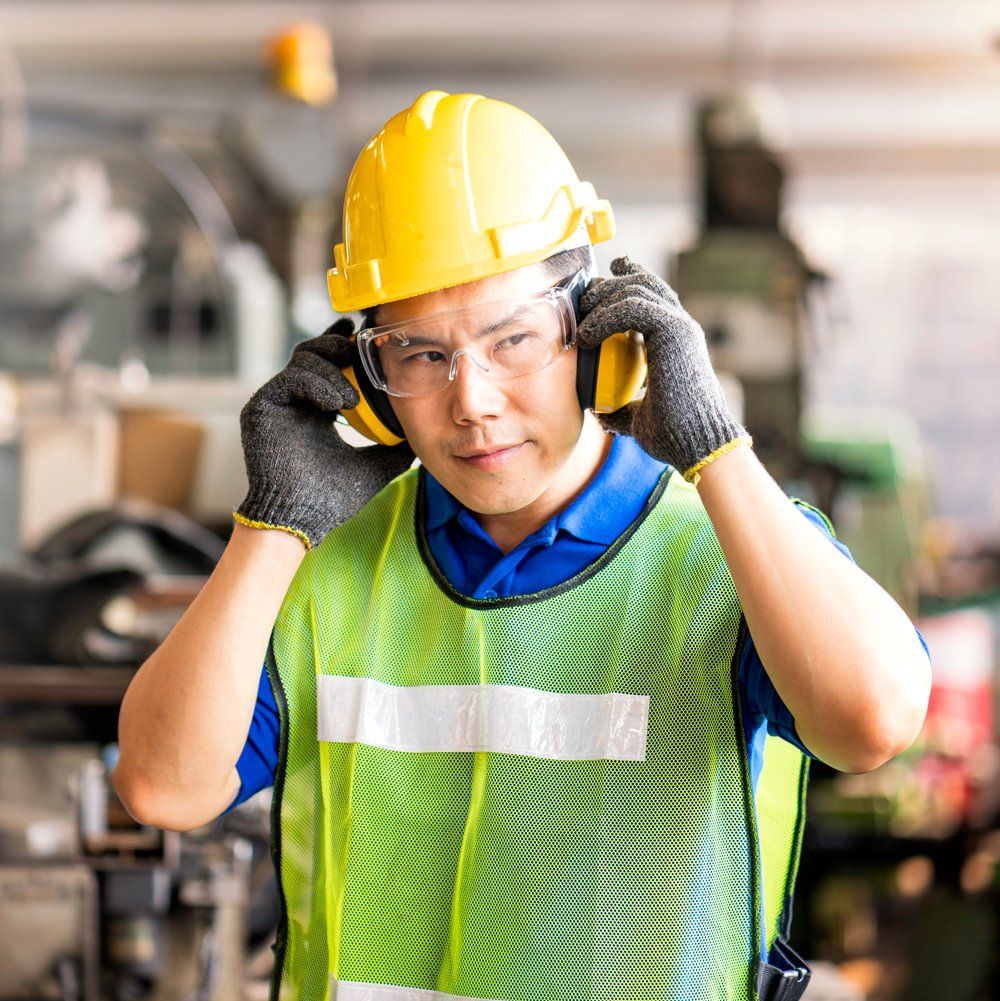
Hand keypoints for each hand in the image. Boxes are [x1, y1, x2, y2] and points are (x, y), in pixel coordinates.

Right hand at [235, 319, 413, 548]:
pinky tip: (336, 403)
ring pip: (303, 359)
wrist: (304, 518)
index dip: (345, 344)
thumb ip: (396, 446)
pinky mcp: (261, 406)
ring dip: (333, 370)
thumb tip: (423, 433)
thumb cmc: (334, 497)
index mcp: (319, 409)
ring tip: (352, 398)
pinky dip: (316, 383)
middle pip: (314, 353)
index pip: (331, 365)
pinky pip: (290, 378)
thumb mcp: (376, 464)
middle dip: (337, 344)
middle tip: (358, 349)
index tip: (363, 332)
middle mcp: (296, 401)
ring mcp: (277, 402)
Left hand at [576, 256, 747, 478]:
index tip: (607, 273)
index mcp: (676, 340)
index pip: (652, 295)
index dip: (629, 277)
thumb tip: (599, 411)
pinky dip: (607, 316)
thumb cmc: (674, 436)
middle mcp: (681, 327)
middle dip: (607, 285)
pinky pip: (634, 306)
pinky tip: (589, 335)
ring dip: (603, 298)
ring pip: (637, 288)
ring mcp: (680, 326)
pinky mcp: (675, 332)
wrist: (697, 445)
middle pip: (642, 283)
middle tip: (582, 301)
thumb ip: (622, 408)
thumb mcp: (638, 417)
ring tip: (582, 323)